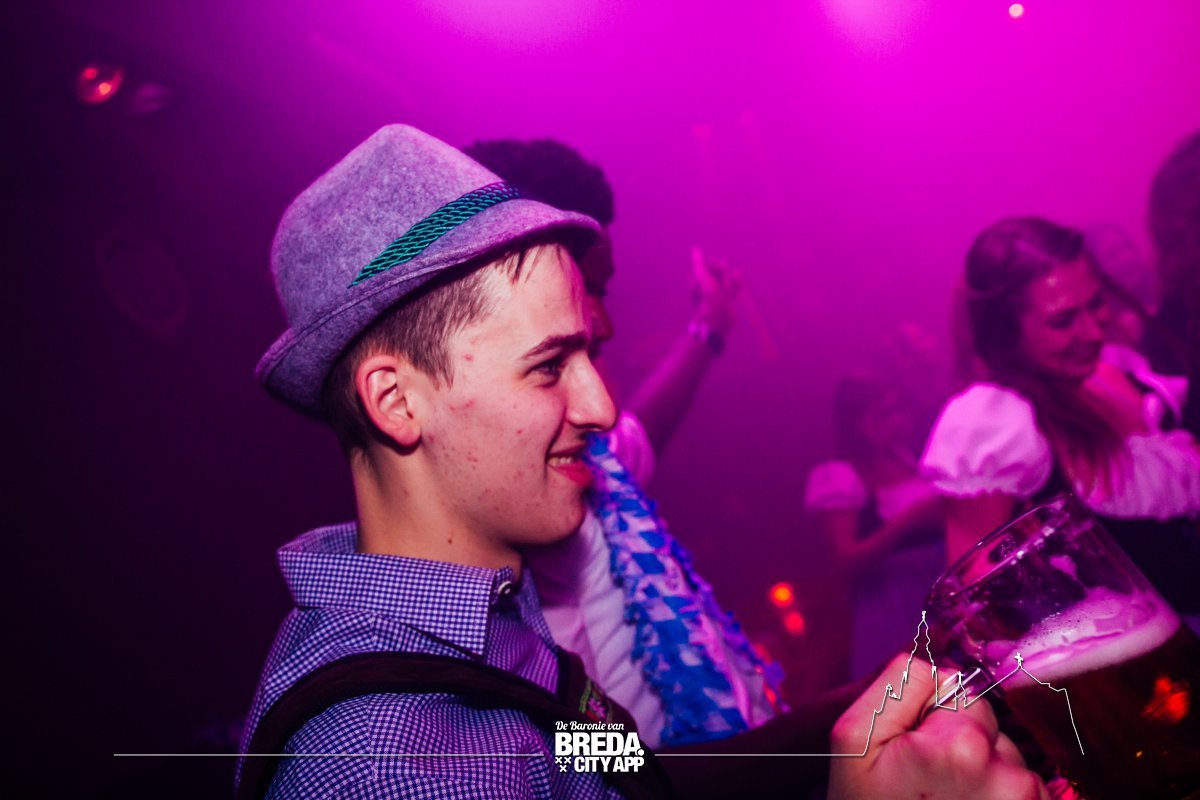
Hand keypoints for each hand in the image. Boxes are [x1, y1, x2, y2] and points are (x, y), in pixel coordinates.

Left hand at [690, 245, 741, 335]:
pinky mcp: (727, 297)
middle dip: (725, 273)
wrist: (716, 318)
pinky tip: (738, 285)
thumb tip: (695, 249)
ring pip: (729, 276)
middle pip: (721, 267)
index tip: (716, 271)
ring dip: (731, 277)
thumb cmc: (707, 297)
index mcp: (699, 277)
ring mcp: (718, 290)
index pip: (711, 262)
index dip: (716, 265)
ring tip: (730, 286)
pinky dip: (737, 283)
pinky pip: (735, 285)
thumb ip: (698, 262)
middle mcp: (708, 282)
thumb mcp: (701, 276)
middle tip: (724, 285)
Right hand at [828, 653, 1049, 799]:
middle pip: (991, 729)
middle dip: (965, 750)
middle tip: (930, 789)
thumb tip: (944, 667)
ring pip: (1010, 765)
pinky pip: (1034, 795)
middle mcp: (1010, 776)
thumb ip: (899, 683)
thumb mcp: (853, 739)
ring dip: (986, 783)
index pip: (962, 692)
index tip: (915, 758)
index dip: (933, 720)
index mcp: (961, 746)